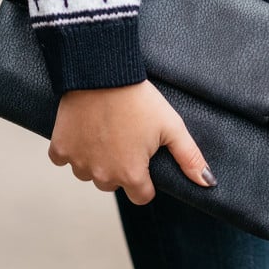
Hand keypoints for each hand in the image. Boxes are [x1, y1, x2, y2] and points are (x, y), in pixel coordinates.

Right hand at [47, 79, 216, 204]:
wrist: (103, 73)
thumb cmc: (140, 99)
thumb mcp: (172, 126)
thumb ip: (190, 158)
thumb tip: (209, 184)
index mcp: (131, 174)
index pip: (142, 196)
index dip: (146, 179)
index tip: (145, 156)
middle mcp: (102, 175)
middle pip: (113, 184)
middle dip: (120, 167)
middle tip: (126, 137)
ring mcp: (79, 163)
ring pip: (89, 173)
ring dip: (96, 159)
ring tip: (106, 130)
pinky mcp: (60, 149)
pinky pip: (64, 159)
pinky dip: (73, 148)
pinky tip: (85, 129)